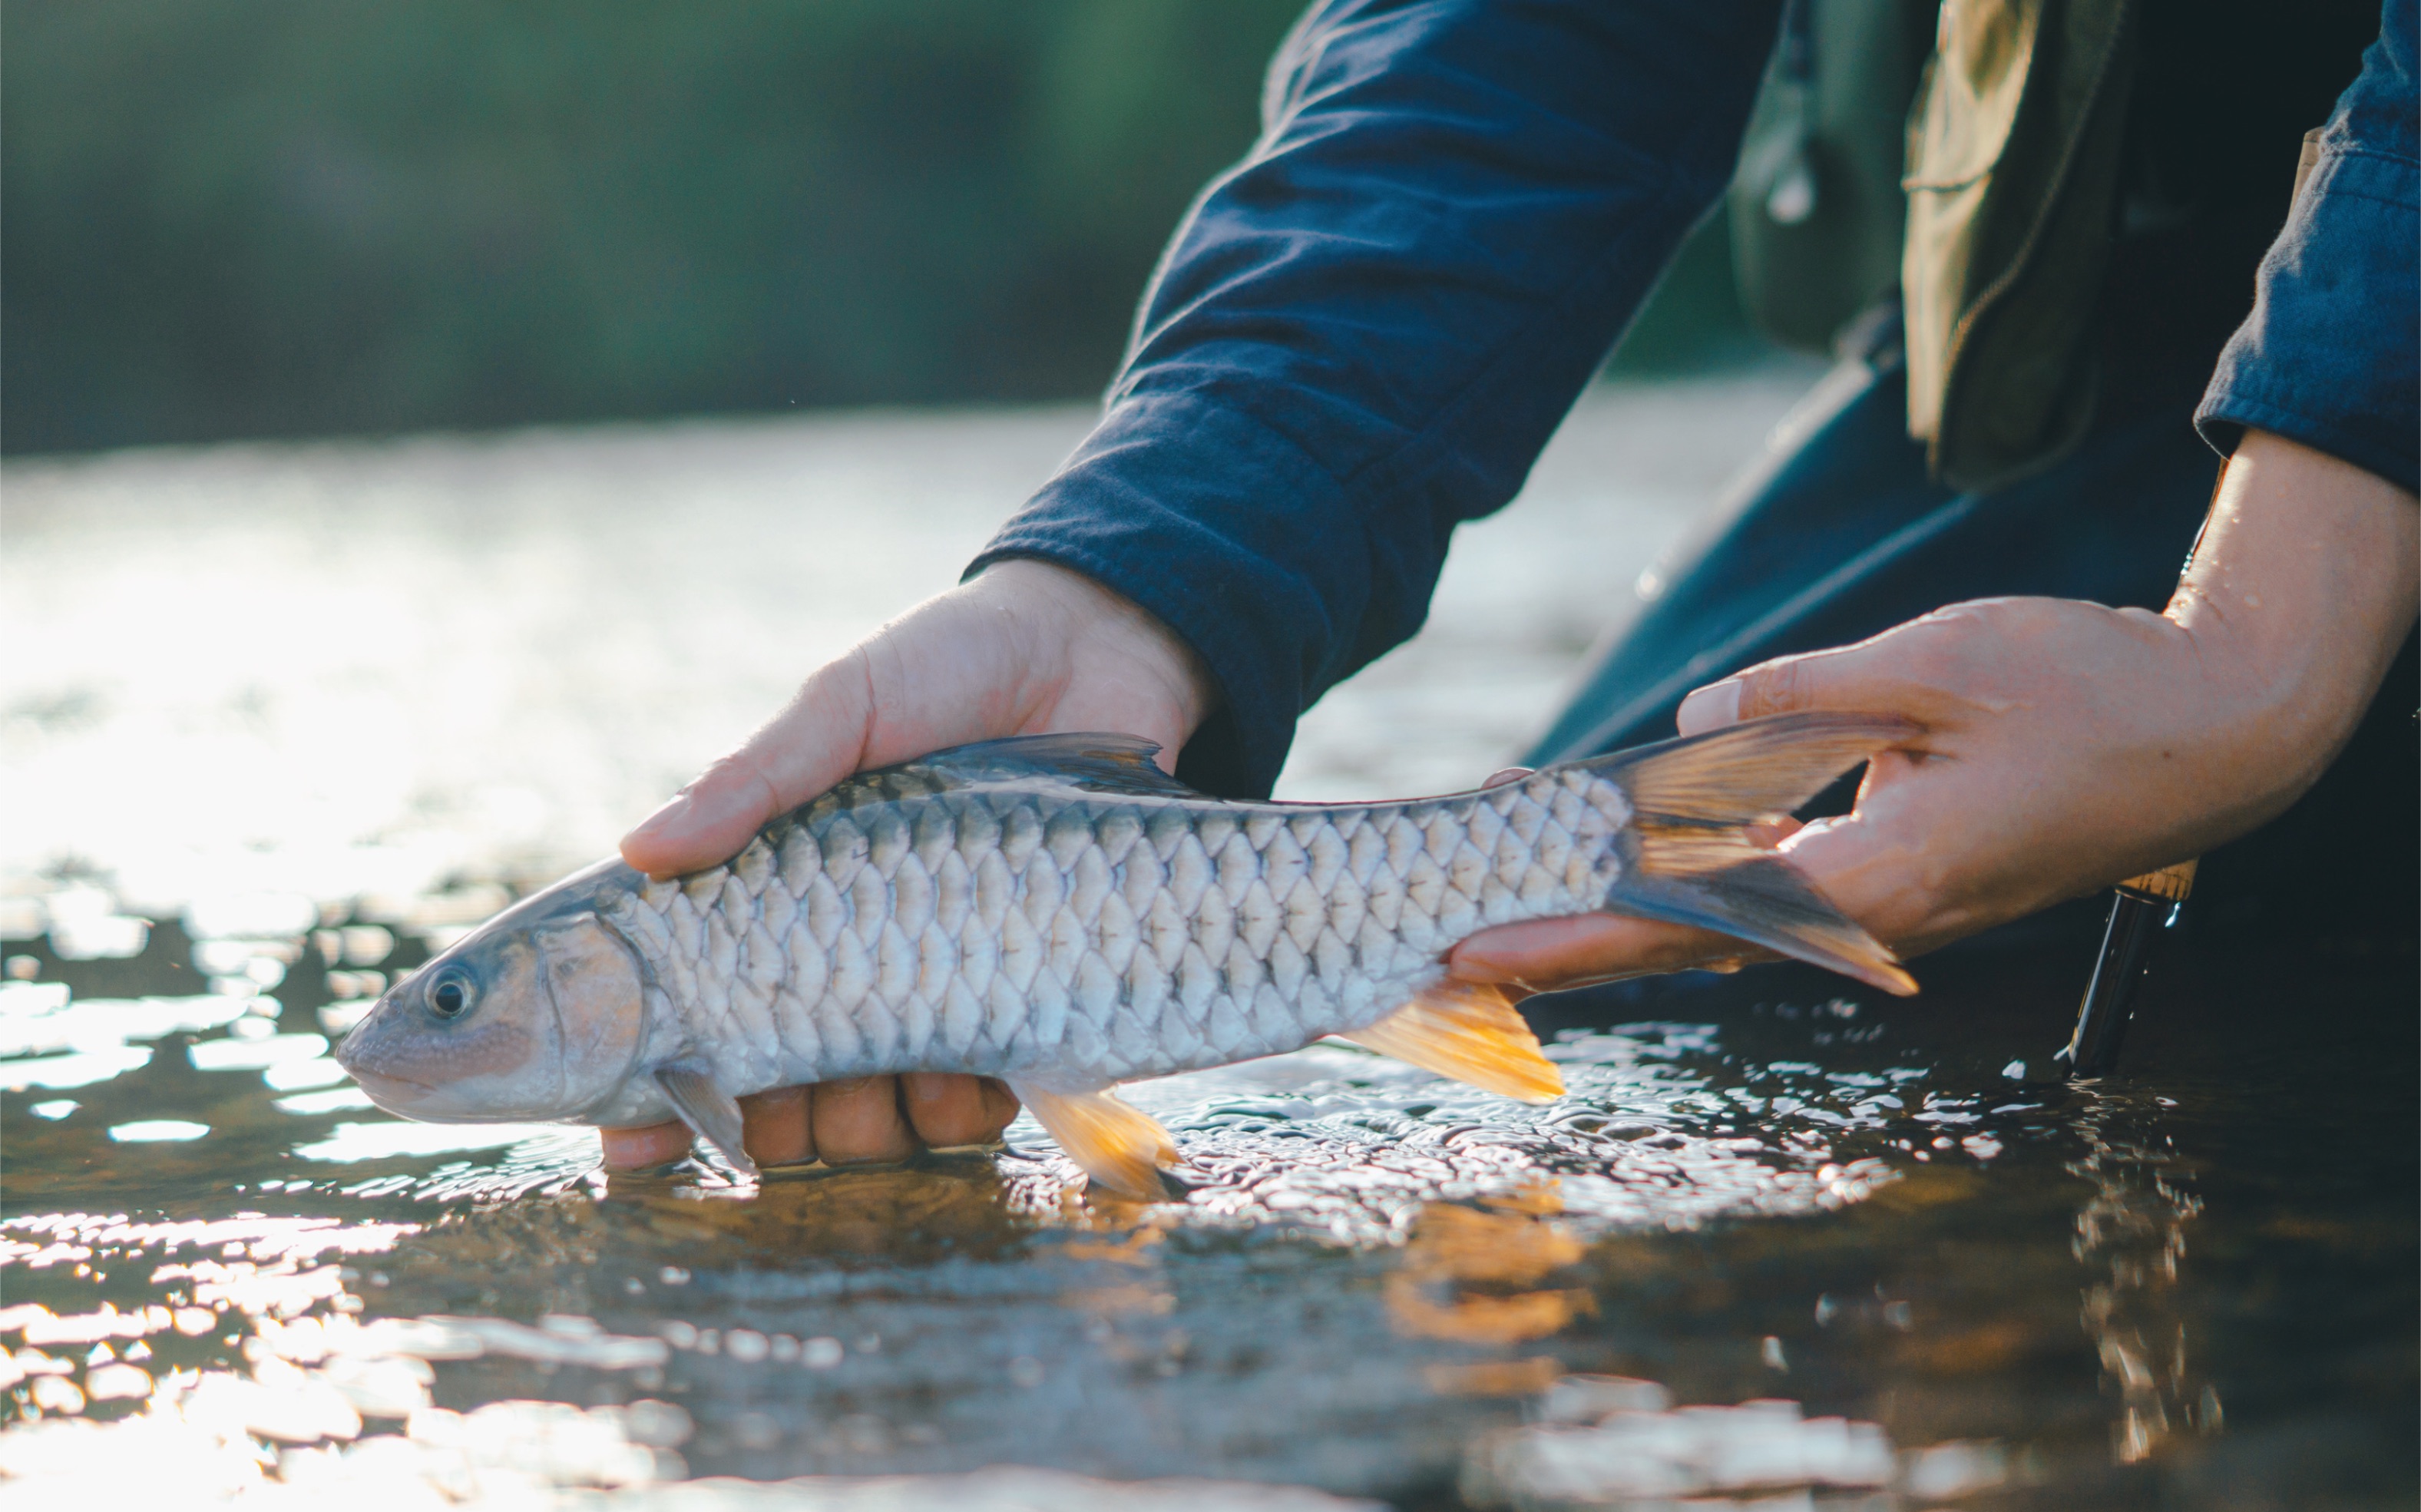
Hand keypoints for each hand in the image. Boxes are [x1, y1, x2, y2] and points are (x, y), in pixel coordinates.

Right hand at [603, 558, 1216, 1170]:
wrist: (1094, 657)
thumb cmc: (947, 669)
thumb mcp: (841, 706)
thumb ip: (751, 778)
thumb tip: (639, 850)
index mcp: (772, 898)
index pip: (684, 1019)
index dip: (647, 1099)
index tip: (637, 1146)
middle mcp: (839, 962)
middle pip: (773, 1099)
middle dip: (771, 1127)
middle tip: (781, 1113)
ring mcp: (925, 992)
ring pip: (868, 1121)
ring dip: (865, 1130)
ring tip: (890, 1082)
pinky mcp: (1013, 1003)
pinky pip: (968, 1104)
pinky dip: (956, 1113)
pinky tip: (963, 1078)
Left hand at [1451, 430, 2419, 990]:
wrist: (2210, 735)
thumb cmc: (2087, 691)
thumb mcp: (1937, 662)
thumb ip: (1802, 696)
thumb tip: (1692, 733)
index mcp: (1877, 876)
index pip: (1690, 920)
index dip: (1574, 935)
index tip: (1480, 954)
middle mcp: (1869, 914)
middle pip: (1681, 939)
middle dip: (1562, 939)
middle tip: (1446, 946)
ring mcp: (1882, 905)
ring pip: (1717, 912)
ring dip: (1613, 892)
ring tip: (1507, 860)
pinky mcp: (1890, 877)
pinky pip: (1766, 881)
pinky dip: (1686, 860)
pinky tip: (1620, 825)